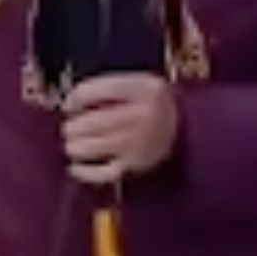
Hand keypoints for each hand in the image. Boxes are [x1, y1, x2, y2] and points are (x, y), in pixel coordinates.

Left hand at [63, 75, 179, 187]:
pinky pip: (103, 173)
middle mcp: (141, 115)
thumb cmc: (152, 103)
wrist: (187, 127)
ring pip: (92, 147)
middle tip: (70, 128)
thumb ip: (106, 87)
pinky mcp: (135, 166)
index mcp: (142, 89)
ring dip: (75, 146)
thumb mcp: (138, 82)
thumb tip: (69, 102)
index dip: (75, 98)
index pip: (95, 91)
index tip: (70, 105)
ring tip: (73, 144)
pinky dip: (84, 172)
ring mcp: (138, 143)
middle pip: (92, 122)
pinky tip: (75, 167)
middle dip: (73, 126)